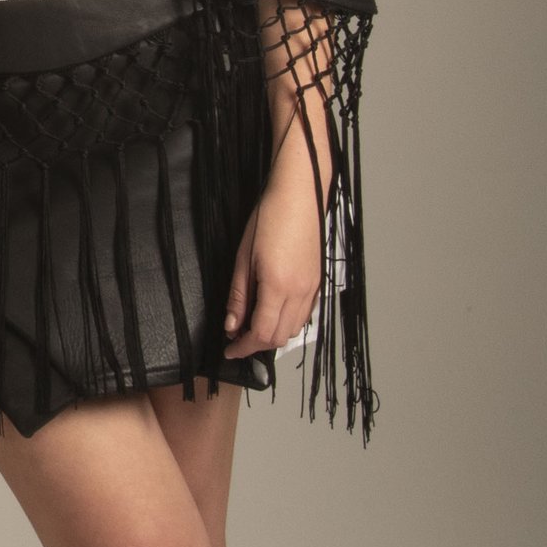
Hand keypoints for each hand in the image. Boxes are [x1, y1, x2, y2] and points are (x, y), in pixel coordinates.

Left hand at [222, 125, 325, 358]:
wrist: (299, 195)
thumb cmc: (269, 218)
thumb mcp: (244, 258)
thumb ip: (238, 296)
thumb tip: (232, 326)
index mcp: (278, 286)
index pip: (261, 333)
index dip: (243, 347)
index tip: (229, 350)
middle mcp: (300, 292)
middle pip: (279, 337)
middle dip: (257, 345)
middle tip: (236, 340)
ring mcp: (313, 289)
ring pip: (294, 329)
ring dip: (273, 335)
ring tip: (252, 326)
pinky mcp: (318, 282)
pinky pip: (304, 315)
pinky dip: (288, 323)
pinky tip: (272, 312)